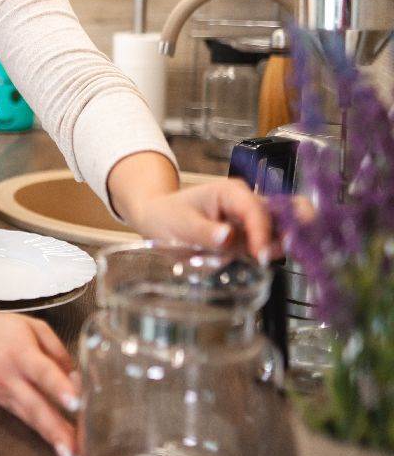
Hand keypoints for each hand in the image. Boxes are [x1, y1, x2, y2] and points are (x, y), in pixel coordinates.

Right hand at [0, 310, 81, 455]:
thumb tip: (77, 379)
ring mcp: (4, 393)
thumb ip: (58, 352)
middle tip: (74, 448)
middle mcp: (10, 376)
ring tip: (71, 454)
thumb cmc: (5, 329)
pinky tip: (59, 443)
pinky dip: (42, 431)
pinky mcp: (2, 403)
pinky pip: (25, 418)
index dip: (59, 387)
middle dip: (56, 429)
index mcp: (21, 353)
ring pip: (30, 418)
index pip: (42, 371)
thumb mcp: (36, 328)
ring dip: (51, 437)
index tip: (75, 403)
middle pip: (35, 406)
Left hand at [126, 178, 278, 262]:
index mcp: (231, 192)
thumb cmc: (168, 216)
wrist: (159, 220)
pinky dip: (280, 251)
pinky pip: (275, 242)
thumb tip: (227, 237)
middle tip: (290, 252)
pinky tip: (273, 262)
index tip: (261, 255)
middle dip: (296, 229)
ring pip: (288, 226)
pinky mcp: (253, 237)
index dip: (262, 232)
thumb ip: (204, 232)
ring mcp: (253, 220)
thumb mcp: (179, 224)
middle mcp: (248, 203)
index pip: (256, 210)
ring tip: (275, 260)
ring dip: (289, 243)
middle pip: (287, 210)